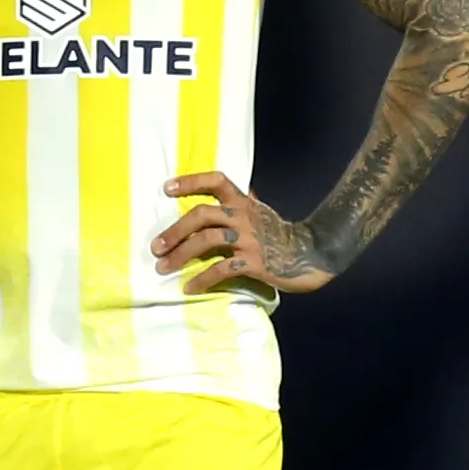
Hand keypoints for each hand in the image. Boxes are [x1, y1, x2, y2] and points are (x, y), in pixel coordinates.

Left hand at [153, 172, 331, 294]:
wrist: (312, 254)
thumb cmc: (282, 235)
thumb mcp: (262, 213)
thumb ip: (245, 203)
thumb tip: (235, 190)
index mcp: (244, 202)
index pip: (216, 181)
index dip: (190, 182)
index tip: (166, 189)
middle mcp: (244, 217)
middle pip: (202, 214)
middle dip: (175, 230)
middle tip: (156, 247)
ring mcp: (249, 240)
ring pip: (207, 240)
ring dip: (181, 255)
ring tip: (164, 268)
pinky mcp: (253, 263)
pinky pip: (221, 269)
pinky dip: (202, 279)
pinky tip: (189, 287)